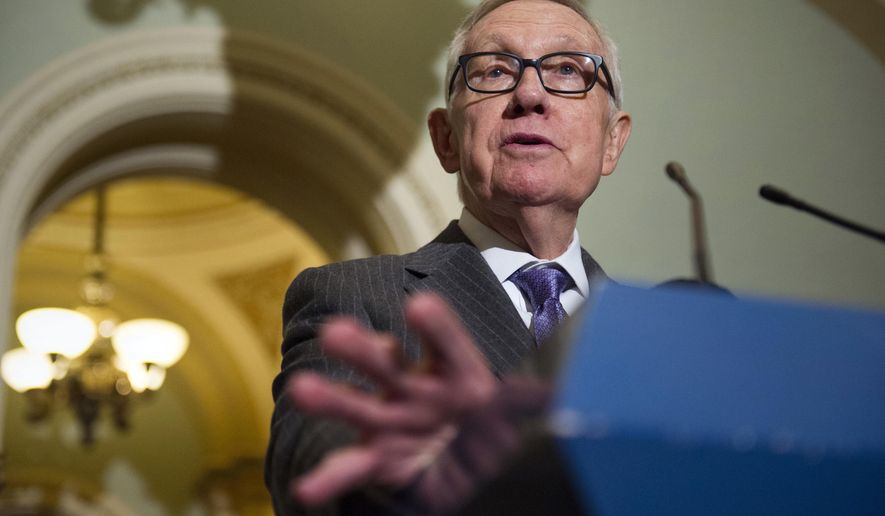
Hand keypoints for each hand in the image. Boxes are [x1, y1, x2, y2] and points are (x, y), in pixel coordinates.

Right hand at [287, 293, 548, 512]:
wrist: (473, 469)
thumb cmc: (496, 430)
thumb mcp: (521, 414)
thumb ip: (531, 401)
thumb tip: (563, 391)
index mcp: (454, 372)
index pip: (446, 344)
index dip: (435, 327)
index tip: (419, 307)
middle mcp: (416, 390)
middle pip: (387, 364)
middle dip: (362, 349)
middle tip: (334, 332)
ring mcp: (393, 423)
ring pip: (359, 407)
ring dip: (330, 398)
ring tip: (301, 390)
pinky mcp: (380, 460)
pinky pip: (353, 468)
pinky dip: (329, 478)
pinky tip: (306, 488)